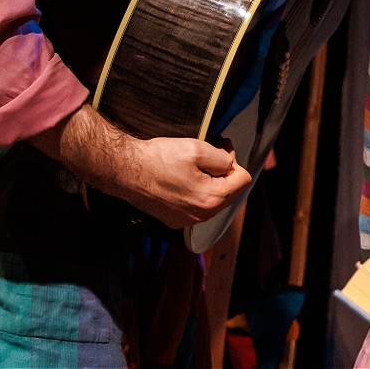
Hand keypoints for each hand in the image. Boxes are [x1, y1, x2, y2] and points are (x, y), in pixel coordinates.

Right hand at [33, 104, 250, 228]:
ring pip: (214, 201)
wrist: (126, 170)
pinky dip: (196, 193)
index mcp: (212, 198)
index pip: (243, 180)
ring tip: (195, 167)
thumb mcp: (198, 149)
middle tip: (211, 154)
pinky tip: (183, 180)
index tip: (221, 149)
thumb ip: (223, 158)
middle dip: (225, 173)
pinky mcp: (174, 220)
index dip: (235, 161)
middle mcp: (202, 215)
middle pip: (231, 192)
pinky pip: (197, 207)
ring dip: (211, 183)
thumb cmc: (158, 158)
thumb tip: (231, 163)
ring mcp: (187, 220)